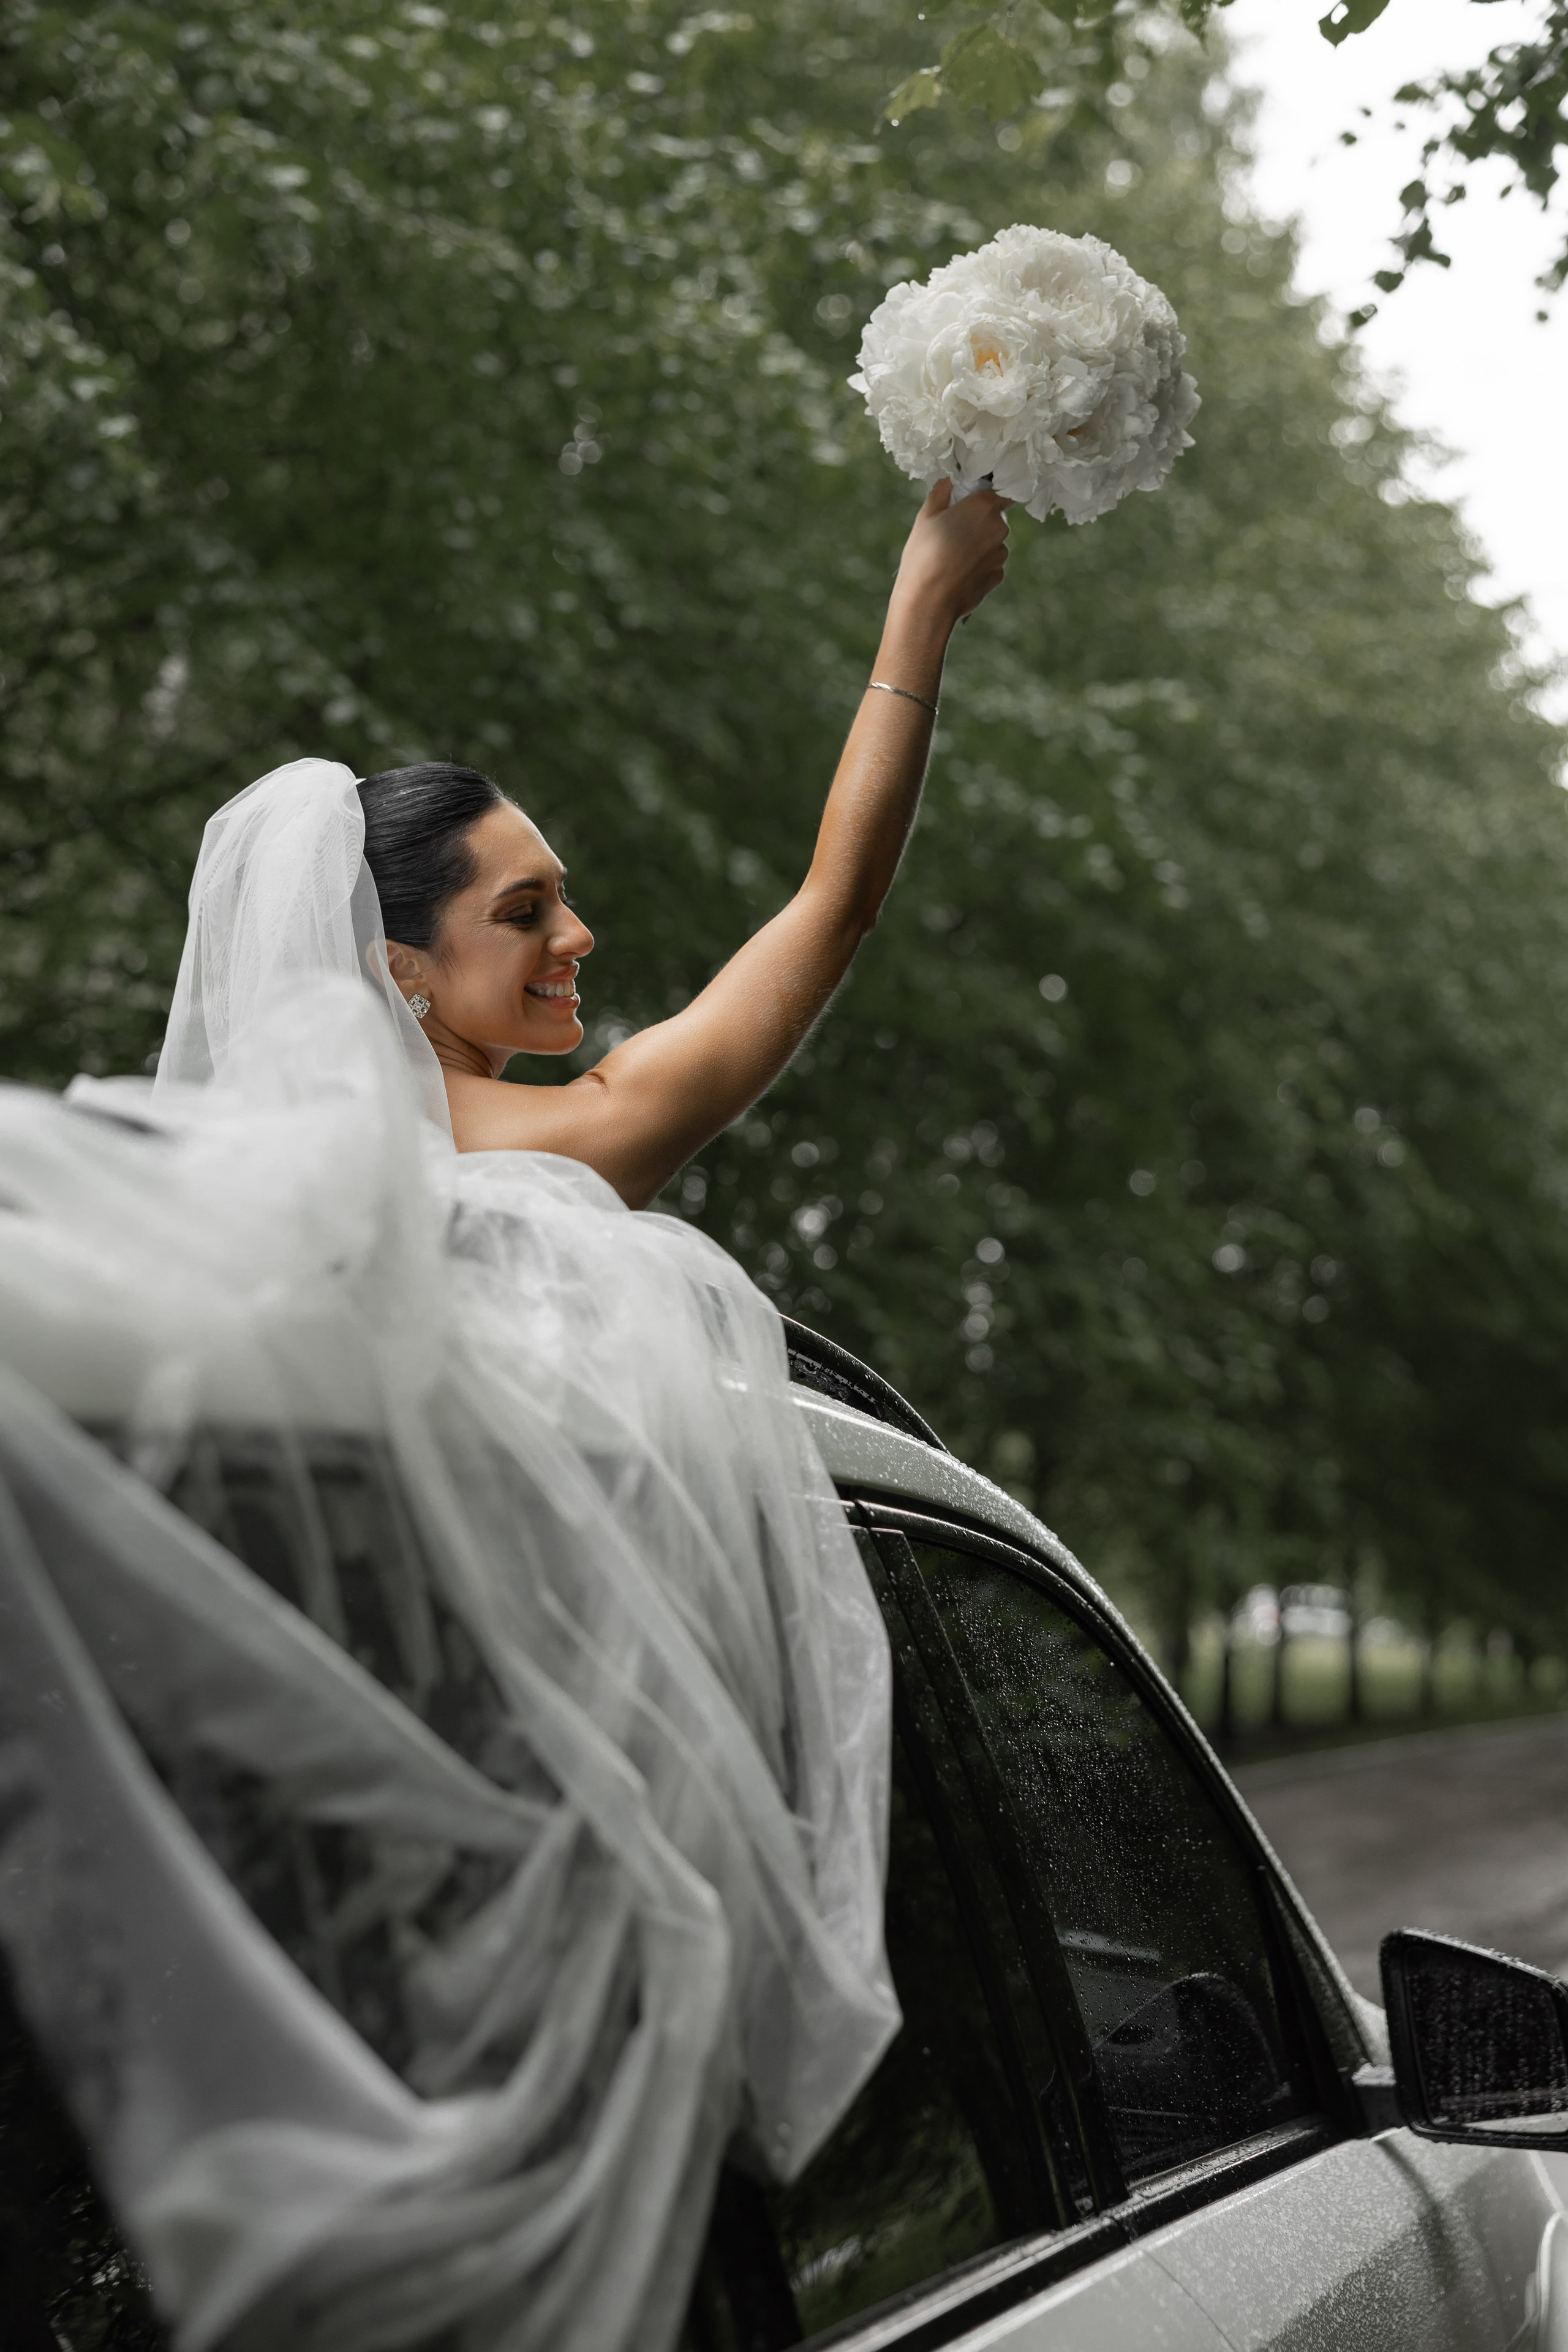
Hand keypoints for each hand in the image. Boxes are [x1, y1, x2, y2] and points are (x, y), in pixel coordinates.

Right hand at [891, 478, 1012, 628]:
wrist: (929, 600)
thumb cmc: (924, 555)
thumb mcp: (926, 516)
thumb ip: (942, 491)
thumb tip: (950, 479)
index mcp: (983, 507)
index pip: (1000, 491)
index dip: (986, 497)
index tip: (972, 504)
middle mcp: (999, 528)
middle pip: (994, 519)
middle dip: (978, 524)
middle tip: (952, 534)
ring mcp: (1001, 554)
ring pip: (992, 544)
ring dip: (978, 547)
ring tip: (952, 558)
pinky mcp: (998, 576)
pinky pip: (990, 565)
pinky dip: (978, 567)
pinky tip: (958, 574)